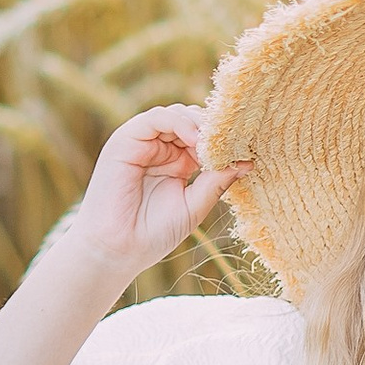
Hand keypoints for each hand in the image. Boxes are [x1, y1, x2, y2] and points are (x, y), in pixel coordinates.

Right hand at [65, 105, 247, 278]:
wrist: (116, 250)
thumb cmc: (151, 234)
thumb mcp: (193, 206)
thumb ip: (216, 182)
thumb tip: (247, 162)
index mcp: (177, 162)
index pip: (205, 137)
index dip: (225, 141)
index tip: (248, 150)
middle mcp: (160, 148)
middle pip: (193, 120)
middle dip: (215, 130)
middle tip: (235, 142)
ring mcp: (142, 142)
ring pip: (177, 113)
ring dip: (200, 124)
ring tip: (216, 143)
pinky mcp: (125, 140)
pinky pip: (156, 118)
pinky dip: (179, 122)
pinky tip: (196, 140)